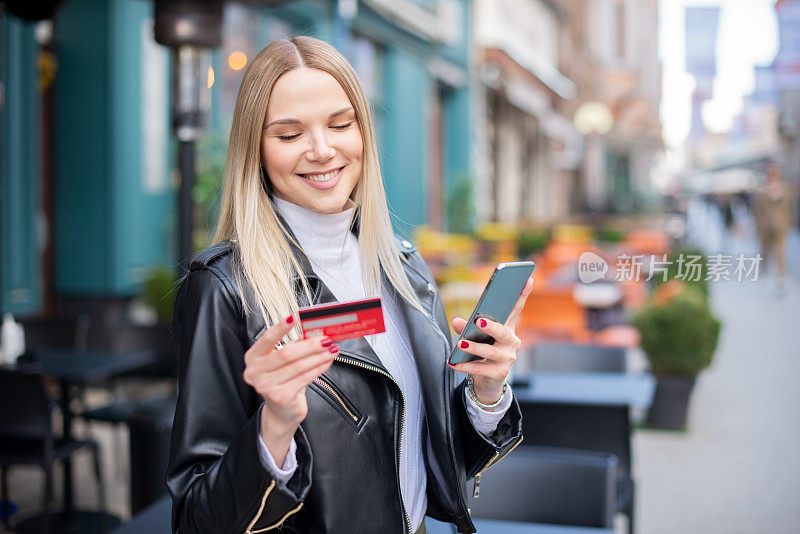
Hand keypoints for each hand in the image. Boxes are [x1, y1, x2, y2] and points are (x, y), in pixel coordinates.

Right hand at [243, 315, 338, 459]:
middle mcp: (254, 372)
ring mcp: (265, 386)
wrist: (282, 410)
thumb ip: (294, 345)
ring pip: (298, 366)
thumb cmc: (283, 379)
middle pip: (286, 354)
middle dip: (309, 345)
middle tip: (326, 338)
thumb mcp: (283, 361)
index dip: (280, 328)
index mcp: (253, 357)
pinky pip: (304, 378)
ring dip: (318, 356)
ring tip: (332, 349)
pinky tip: (327, 362)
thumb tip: (314, 331)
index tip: (293, 317)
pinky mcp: (280, 397)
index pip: (266, 339)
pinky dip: (318, 368)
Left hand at [448, 277, 533, 404]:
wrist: (487, 381)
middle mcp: (511, 342)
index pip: (516, 309)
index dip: (522, 294)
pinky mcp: (499, 373)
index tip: (528, 279)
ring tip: (460, 344)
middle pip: (502, 331)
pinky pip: (481, 368)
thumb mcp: (476, 337)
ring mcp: (507, 358)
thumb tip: (456, 321)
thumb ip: (466, 327)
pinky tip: (453, 363)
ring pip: (490, 351)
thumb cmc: (483, 352)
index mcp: (508, 328)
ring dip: (474, 347)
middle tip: (478, 320)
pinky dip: (465, 366)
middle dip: (491, 326)